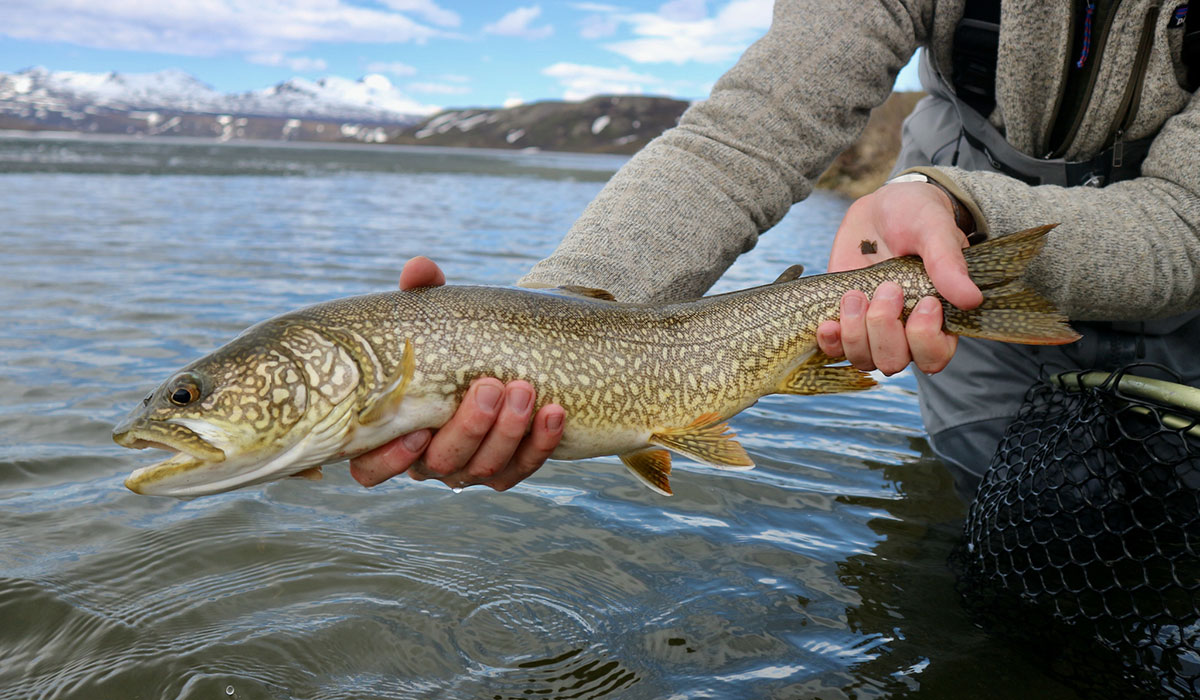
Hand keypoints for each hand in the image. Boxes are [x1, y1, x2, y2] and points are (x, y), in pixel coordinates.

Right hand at [349, 256, 564, 490]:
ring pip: (486, 469)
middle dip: (470, 428)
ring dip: (509, 431)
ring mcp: (469, 469)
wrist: (499, 354)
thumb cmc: (448, 340)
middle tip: (491, 385)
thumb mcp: (433, 317)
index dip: (390, 459)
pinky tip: (555, 412)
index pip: (371, 468)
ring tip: (525, 389)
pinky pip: (524, 467)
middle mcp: (428, 460)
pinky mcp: (508, 470)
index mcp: (392, 431)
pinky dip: (541, 443)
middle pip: (442, 464)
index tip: (417, 431)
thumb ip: (421, 294)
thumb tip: (420, 268)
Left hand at [815, 181, 982, 375]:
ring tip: (855, 294)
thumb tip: (971, 299)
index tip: (926, 302)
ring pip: (863, 359)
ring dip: (855, 332)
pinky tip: (829, 322)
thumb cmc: (916, 217)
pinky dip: (830, 340)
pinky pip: (834, 349)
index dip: (925, 339)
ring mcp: (873, 328)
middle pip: (893, 362)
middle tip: (888, 288)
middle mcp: (906, 331)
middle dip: (885, 329)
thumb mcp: (934, 229)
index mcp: (939, 318)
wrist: (882, 208)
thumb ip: (949, 263)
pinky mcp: (845, 320)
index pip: (935, 356)